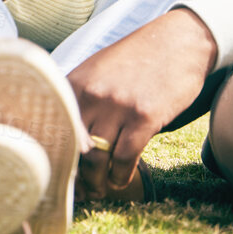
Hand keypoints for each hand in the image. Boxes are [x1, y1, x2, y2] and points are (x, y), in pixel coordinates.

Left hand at [68, 8, 215, 196]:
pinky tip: (121, 181)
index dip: (54, 156)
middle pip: (74, 148)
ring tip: (100, 190)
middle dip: (76, 175)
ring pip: (98, 158)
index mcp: (74, 83)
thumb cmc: (137, 58)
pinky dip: (121, 175)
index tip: (56, 173)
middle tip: (81, 191)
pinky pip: (126, 157)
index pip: (54, 128)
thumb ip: (80, 96)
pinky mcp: (145, 117)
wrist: (178, 42)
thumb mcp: (98, 69)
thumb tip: (67, 132)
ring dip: (98, 181)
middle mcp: (91, 95)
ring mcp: (118, 106)